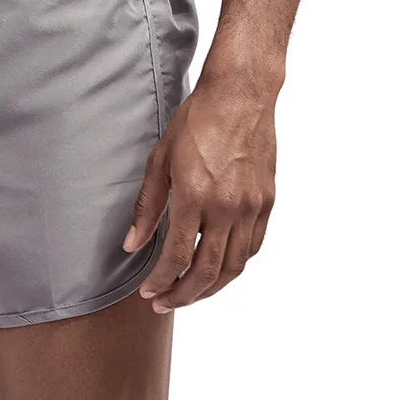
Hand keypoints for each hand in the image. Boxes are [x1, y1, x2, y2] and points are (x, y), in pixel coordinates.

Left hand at [123, 76, 276, 312]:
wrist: (240, 96)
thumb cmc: (195, 122)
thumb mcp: (159, 161)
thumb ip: (148, 208)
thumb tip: (131, 244)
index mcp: (195, 197)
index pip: (177, 257)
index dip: (161, 282)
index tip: (149, 293)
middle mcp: (227, 208)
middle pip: (207, 272)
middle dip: (183, 295)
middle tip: (164, 304)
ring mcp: (251, 206)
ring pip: (234, 266)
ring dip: (210, 288)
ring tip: (189, 294)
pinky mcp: (267, 201)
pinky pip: (253, 246)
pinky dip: (235, 265)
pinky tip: (218, 268)